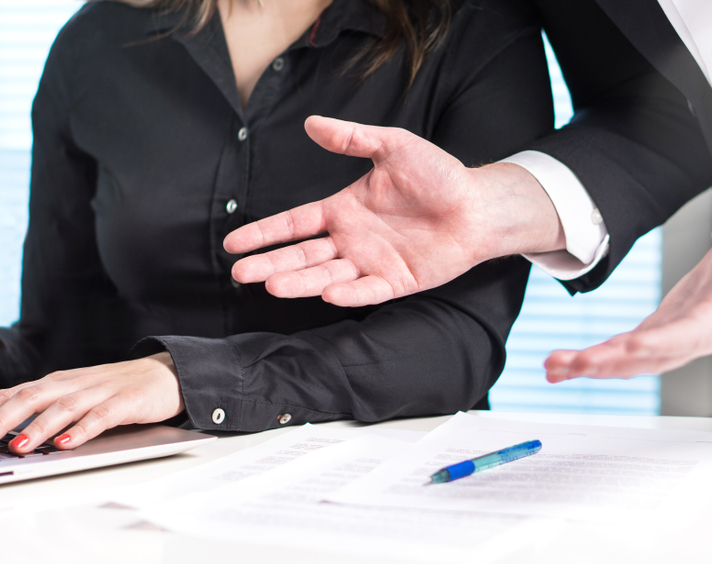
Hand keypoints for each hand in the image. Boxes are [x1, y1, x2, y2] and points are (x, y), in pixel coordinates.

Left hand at [0, 353, 184, 453]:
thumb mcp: (74, 390)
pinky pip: (101, 417)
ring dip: (36, 428)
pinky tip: (66, 443)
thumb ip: (41, 398)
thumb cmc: (117, 388)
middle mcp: (74, 384)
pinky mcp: (126, 403)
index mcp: (58, 382)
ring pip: (61, 408)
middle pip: (31, 399)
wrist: (166, 373)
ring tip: (15, 447)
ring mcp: (100, 392)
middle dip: (0, 421)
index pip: (15, 395)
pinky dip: (81, 430)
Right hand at [223, 115, 564, 306]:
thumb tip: (312, 122)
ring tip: (271, 286)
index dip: (264, 233)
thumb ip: (352, 138)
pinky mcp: (395, 282)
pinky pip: (368, 290)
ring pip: (326, 275)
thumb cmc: (439, 175)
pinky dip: (349, 292)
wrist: (478, 205)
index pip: (294, 224)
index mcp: (343, 210)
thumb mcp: (393, 146)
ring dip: (299, 282)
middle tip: (240, 273)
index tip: (234, 243)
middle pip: (301, 255)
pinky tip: (329, 292)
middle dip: (270, 264)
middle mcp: (351, 240)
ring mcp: (371, 263)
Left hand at [544, 198, 711, 380]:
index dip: (660, 342)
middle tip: (571, 363)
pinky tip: (565, 365)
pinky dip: (595, 358)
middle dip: (610, 362)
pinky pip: (626, 352)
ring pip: (633, 360)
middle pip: (652, 356)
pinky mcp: (661, 331)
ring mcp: (678, 335)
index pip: (691, 332)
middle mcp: (701, 332)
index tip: (628, 346)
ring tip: (555, 368)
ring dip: (593, 366)